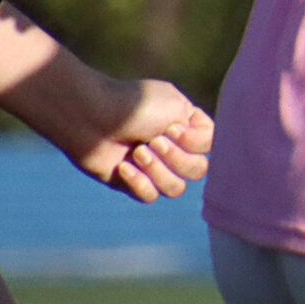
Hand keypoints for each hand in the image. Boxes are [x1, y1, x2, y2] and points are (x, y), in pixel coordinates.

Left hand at [68, 78, 213, 203]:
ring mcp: (153, 167)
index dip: (194, 142)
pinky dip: (139, 182)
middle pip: (198, 170)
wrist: (93, 118)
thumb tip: (201, 154)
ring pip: (176, 188)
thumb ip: (201, 130)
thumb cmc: (135, 107)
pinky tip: (124, 167)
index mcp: (186, 125)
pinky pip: (150, 196)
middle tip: (153, 140)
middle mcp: (173, 147)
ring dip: (158, 170)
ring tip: (137, 153)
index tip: (172, 127)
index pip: (211, 146)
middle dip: (176, 158)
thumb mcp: (177, 107)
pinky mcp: (132, 183)